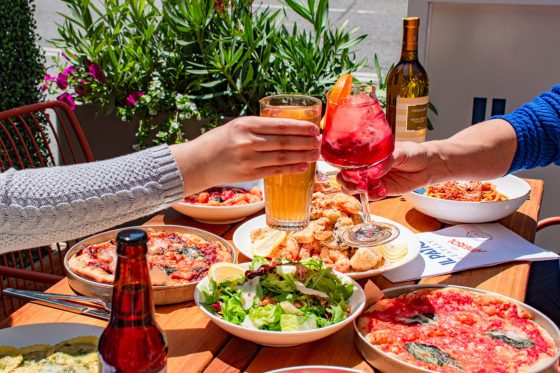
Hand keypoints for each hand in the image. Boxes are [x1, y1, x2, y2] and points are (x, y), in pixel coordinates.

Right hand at [171, 116, 319, 194]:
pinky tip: (302, 167)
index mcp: (246, 125)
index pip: (279, 126)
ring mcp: (248, 160)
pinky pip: (275, 171)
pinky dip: (291, 169)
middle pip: (284, 142)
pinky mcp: (249, 174)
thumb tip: (289, 128)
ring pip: (282, 157)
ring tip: (316, 154)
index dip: (299, 128)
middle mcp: (247, 142)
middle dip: (305, 142)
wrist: (200, 161)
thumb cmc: (222, 141)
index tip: (314, 128)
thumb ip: (260, 127)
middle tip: (320, 142)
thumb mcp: (238, 126)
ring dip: (302, 156)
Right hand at [337, 141, 433, 199]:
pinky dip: (373, 196)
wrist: (429, 165)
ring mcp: (373, 179)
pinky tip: (382, 191)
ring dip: (357, 191)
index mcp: (368, 154)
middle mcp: (367, 167)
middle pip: (346, 177)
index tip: (351, 172)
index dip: (345, 168)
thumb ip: (386, 161)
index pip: (348, 161)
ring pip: (355, 188)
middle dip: (347, 182)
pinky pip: (370, 196)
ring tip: (367, 189)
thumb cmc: (414, 153)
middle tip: (359, 184)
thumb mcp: (400, 152)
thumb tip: (373, 171)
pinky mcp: (382, 190)